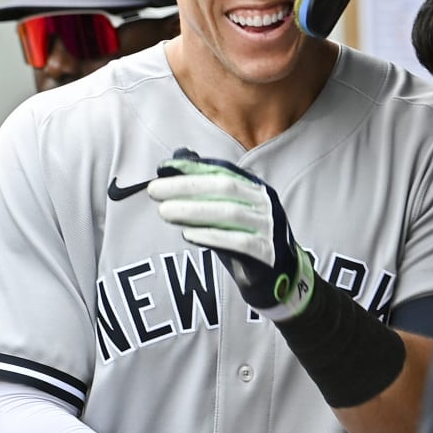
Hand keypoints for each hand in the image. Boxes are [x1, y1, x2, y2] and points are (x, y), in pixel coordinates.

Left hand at [147, 149, 315, 320]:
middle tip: (155, 190)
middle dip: (187, 187)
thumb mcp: (226, 209)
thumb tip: (178, 157)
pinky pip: (240, 242)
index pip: (222, 171)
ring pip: (230, 213)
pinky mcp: (267, 252)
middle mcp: (264, 203)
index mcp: (255, 188)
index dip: (193, 168)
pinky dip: (213, 237)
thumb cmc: (246, 237)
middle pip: (224, 188)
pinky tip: (189, 235)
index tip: (163, 169)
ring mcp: (269, 227)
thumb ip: (206, 186)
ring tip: (165, 212)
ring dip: (194, 211)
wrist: (277, 275)